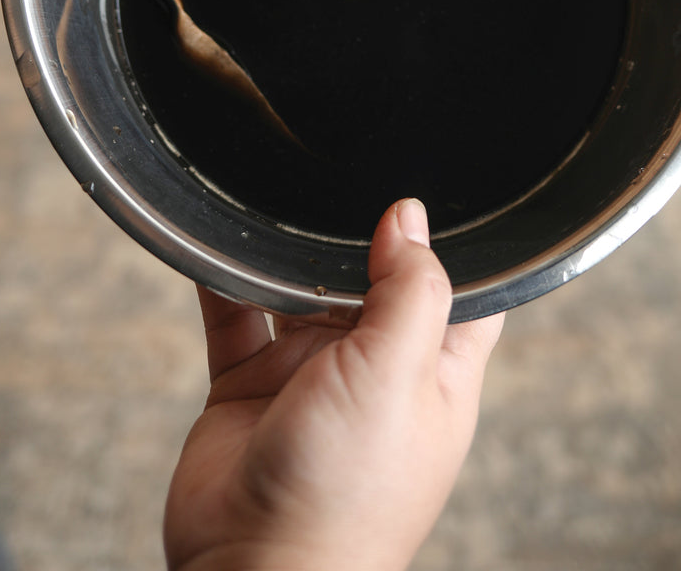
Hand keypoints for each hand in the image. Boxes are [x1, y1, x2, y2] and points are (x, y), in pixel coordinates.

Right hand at [165, 199, 503, 570]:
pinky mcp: (250, 389)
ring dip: (286, 258)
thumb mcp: (398, 374)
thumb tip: (411, 218)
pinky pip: (236, 318)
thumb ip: (411, 291)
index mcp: (433, 371)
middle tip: (332, 181)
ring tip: (273, 203)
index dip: (448, 245)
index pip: (462, 294)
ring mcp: (309, 378)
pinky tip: (217, 246)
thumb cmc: (345, 498)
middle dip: (354, 238)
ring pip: (300, 293)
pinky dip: (225, 281)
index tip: (425, 189)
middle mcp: (375, 371)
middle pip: (372, 280)